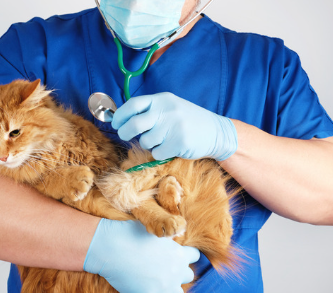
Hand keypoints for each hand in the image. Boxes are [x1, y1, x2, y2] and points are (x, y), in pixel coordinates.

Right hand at [83, 219, 199, 292]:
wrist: (111, 247)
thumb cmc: (127, 233)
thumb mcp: (152, 230)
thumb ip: (164, 239)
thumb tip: (166, 240)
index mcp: (179, 253)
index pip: (194, 256)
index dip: (184, 256)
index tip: (171, 256)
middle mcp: (177, 272)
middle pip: (187, 276)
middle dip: (176, 273)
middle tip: (159, 269)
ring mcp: (166, 288)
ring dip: (167, 291)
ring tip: (153, 286)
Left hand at [111, 92, 237, 160]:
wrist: (216, 131)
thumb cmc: (187, 120)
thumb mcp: (170, 106)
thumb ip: (149, 110)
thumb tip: (122, 119)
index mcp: (162, 99)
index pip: (133, 104)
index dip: (120, 115)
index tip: (115, 123)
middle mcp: (167, 111)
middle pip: (134, 124)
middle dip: (125, 132)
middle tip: (125, 135)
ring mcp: (173, 127)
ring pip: (145, 141)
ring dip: (148, 144)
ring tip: (161, 139)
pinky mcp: (179, 143)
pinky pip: (157, 153)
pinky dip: (160, 153)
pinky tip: (171, 147)